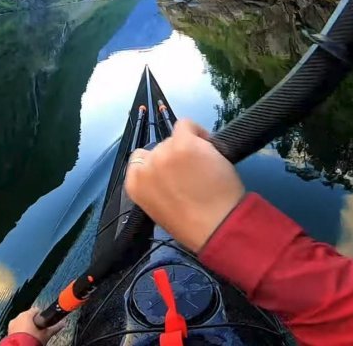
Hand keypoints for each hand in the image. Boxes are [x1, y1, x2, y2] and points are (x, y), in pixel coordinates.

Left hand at [7, 307, 65, 344]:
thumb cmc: (32, 340)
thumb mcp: (45, 334)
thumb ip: (55, 328)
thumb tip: (63, 324)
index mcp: (27, 314)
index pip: (36, 310)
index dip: (41, 315)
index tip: (44, 322)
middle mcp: (18, 317)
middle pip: (28, 316)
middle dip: (33, 321)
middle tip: (39, 330)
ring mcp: (12, 324)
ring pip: (21, 322)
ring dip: (26, 326)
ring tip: (32, 335)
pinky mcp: (8, 331)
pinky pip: (16, 328)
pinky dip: (20, 331)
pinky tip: (25, 337)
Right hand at [125, 119, 244, 252]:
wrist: (217, 227)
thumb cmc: (194, 225)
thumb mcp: (161, 208)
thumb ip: (157, 186)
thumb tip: (169, 171)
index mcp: (135, 185)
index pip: (139, 160)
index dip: (159, 164)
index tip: (175, 172)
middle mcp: (145, 166)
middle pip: (159, 148)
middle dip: (175, 157)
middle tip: (193, 173)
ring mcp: (164, 153)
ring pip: (175, 138)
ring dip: (189, 148)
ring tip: (205, 167)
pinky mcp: (183, 143)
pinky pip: (186, 124)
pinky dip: (198, 132)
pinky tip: (209, 147)